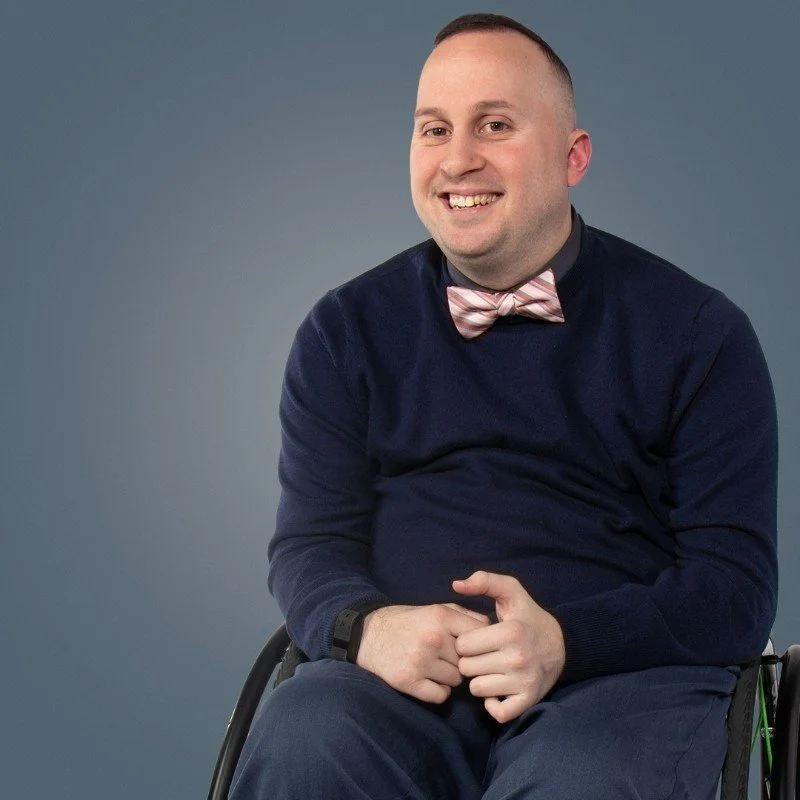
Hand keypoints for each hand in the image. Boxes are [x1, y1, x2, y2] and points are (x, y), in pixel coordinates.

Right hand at [356, 603, 489, 703]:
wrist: (368, 634)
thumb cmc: (408, 621)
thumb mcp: (435, 609)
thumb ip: (465, 615)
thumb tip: (492, 627)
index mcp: (441, 617)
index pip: (481, 634)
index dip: (481, 643)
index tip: (474, 646)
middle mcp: (433, 638)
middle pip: (469, 660)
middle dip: (463, 661)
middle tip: (448, 657)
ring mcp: (420, 662)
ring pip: (457, 680)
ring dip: (450, 676)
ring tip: (436, 666)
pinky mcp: (408, 682)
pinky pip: (441, 695)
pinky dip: (438, 691)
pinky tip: (428, 679)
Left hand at [452, 570, 565, 722]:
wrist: (561, 644)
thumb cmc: (527, 616)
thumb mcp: (510, 591)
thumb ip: (484, 581)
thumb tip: (456, 584)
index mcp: (509, 632)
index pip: (462, 645)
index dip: (466, 641)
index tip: (478, 639)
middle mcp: (517, 658)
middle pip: (466, 667)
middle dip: (470, 660)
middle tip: (484, 654)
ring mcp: (524, 681)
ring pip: (477, 689)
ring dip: (479, 680)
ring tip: (491, 668)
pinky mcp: (529, 700)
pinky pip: (497, 712)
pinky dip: (493, 703)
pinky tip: (498, 689)